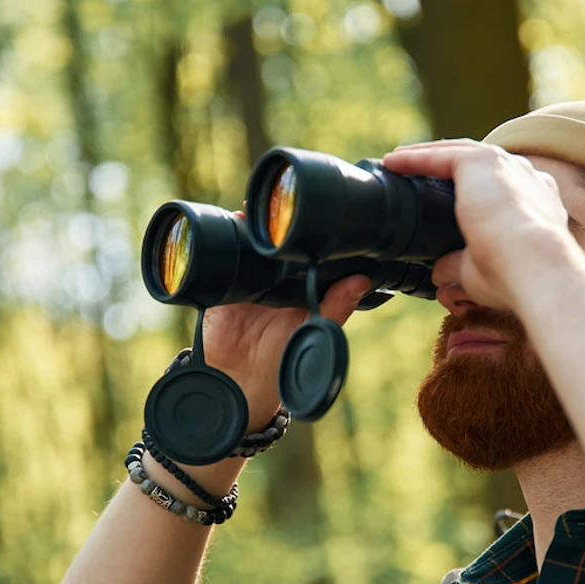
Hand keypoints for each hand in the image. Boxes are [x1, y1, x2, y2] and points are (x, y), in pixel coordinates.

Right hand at [196, 215, 370, 430]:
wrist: (239, 384)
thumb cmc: (283, 364)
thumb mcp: (314, 333)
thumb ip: (336, 308)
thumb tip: (362, 279)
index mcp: (303, 288)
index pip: (309, 252)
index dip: (311, 231)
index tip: (315, 208)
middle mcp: (277, 280)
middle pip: (276, 242)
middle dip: (274, 220)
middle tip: (276, 199)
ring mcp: (248, 281)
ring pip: (249, 244)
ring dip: (248, 226)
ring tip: (249, 209)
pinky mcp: (223, 286)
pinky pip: (222, 259)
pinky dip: (222, 241)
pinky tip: (226, 225)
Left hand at [382, 140, 577, 310]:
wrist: (532, 265)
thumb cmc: (514, 275)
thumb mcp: (481, 272)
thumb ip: (458, 266)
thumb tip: (438, 274)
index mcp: (538, 203)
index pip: (503, 188)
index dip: (476, 190)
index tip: (451, 198)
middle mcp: (527, 178)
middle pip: (481, 164)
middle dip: (450, 166)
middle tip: (420, 172)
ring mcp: (507, 165)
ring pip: (460, 153)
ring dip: (427, 156)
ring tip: (399, 162)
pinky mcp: (482, 162)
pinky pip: (441, 155)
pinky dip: (415, 158)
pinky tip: (393, 162)